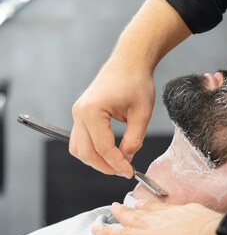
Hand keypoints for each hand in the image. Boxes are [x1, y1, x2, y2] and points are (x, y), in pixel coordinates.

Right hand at [70, 0, 190, 176]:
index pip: (103, 148)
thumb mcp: (142, 113)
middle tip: (124, 171)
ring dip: (96, 160)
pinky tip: (110, 152)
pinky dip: (93, 149)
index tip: (130, 173)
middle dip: (105, 166)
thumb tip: (126, 159)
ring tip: (117, 163)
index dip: (117, 164)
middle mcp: (79, 112)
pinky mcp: (81, 113)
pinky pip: (80, 139)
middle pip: (85, 152)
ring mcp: (77, 112)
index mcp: (92, 111)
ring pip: (78, 148)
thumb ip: (134, 139)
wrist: (129, 61)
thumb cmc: (136, 82)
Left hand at [92, 200, 226, 234]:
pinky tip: (96, 231)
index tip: (146, 205)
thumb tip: (208, 232)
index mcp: (184, 211)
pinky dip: (107, 232)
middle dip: (134, 207)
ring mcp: (156, 225)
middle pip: (147, 209)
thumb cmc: (218, 234)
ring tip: (109, 212)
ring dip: (119, 214)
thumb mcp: (212, 224)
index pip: (164, 208)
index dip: (154, 207)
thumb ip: (205, 227)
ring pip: (131, 218)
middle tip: (123, 205)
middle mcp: (167, 215)